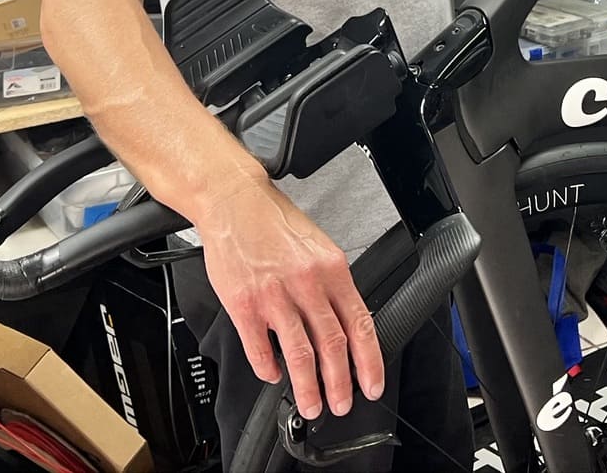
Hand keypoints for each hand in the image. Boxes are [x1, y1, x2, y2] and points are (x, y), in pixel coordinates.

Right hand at [193, 176, 383, 420]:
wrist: (234, 202)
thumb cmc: (274, 222)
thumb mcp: (318, 246)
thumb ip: (331, 284)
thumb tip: (344, 322)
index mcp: (331, 267)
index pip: (360, 323)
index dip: (369, 361)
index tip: (371, 383)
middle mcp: (307, 282)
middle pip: (332, 345)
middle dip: (340, 384)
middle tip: (341, 404)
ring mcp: (274, 296)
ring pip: (299, 354)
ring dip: (307, 387)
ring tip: (311, 405)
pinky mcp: (244, 304)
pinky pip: (260, 348)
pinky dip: (268, 369)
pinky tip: (272, 375)